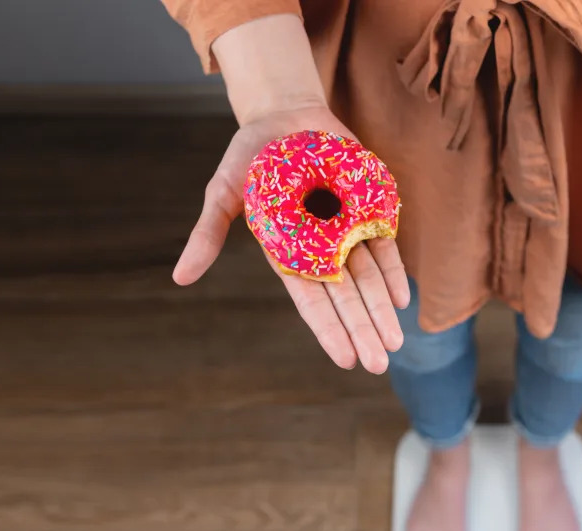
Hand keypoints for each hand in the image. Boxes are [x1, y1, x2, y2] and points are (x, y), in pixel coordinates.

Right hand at [172, 104, 409, 373]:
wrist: (285, 116)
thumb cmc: (250, 157)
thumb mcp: (223, 193)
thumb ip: (209, 234)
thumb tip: (179, 278)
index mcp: (288, 255)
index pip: (311, 302)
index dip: (328, 329)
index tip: (346, 359)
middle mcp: (321, 251)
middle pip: (346, 298)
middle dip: (363, 330)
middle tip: (379, 364)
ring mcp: (347, 232)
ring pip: (369, 279)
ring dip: (381, 311)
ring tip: (395, 344)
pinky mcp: (368, 210)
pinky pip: (385, 246)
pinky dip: (395, 272)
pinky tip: (402, 300)